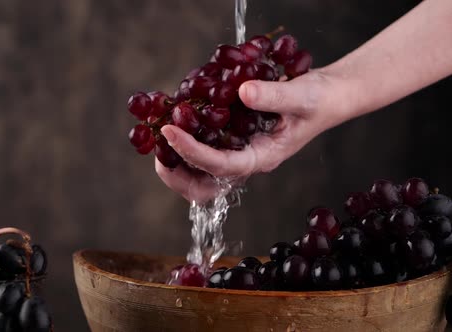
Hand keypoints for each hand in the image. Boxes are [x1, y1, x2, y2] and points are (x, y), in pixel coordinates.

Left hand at [155, 68, 348, 201]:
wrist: (329, 97)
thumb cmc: (320, 100)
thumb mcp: (302, 96)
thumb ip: (275, 96)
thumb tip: (242, 92)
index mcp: (262, 158)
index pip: (220, 166)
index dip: (191, 152)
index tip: (170, 131)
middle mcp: (246, 161)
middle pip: (204, 188)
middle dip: (177, 175)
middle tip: (158, 147)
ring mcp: (239, 153)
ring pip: (200, 175)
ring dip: (176, 161)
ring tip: (162, 133)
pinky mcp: (234, 140)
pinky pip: (204, 151)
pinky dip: (185, 142)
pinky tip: (178, 118)